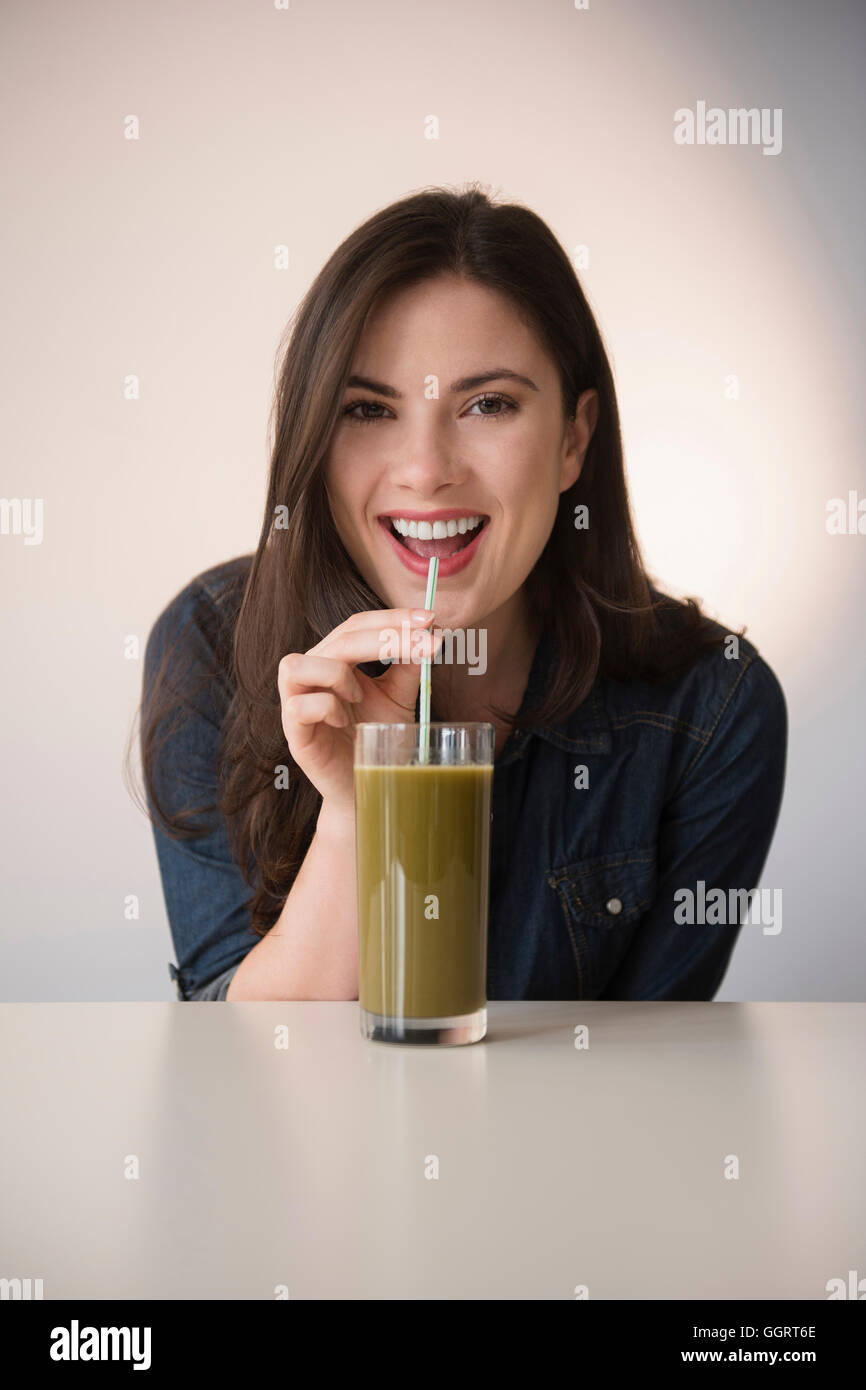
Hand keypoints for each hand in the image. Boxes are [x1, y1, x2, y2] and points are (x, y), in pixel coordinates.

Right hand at [278, 608, 440, 817]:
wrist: (367, 788)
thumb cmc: (376, 740)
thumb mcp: (398, 698)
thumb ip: (408, 667)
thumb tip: (430, 634)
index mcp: (335, 661)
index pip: (356, 625)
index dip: (390, 618)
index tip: (430, 619)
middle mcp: (312, 676)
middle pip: (337, 638)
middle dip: (383, 635)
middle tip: (424, 642)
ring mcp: (297, 704)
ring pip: (295, 665)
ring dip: (337, 672)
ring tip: (360, 696)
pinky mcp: (293, 734)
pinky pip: (298, 707)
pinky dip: (327, 708)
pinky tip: (346, 721)